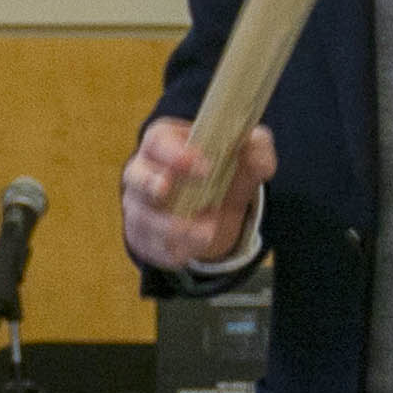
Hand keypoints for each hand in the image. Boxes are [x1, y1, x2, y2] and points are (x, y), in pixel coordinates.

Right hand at [121, 117, 274, 267]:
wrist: (216, 213)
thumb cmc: (221, 173)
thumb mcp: (244, 159)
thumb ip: (256, 148)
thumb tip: (256, 148)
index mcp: (164, 143)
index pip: (159, 141)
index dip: (176, 154)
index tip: (205, 168)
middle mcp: (143, 173)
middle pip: (135, 176)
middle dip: (149, 183)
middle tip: (165, 190)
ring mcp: (138, 207)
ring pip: (143, 218)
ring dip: (172, 227)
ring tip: (206, 232)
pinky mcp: (142, 238)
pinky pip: (150, 247)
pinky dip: (173, 250)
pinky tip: (195, 248)